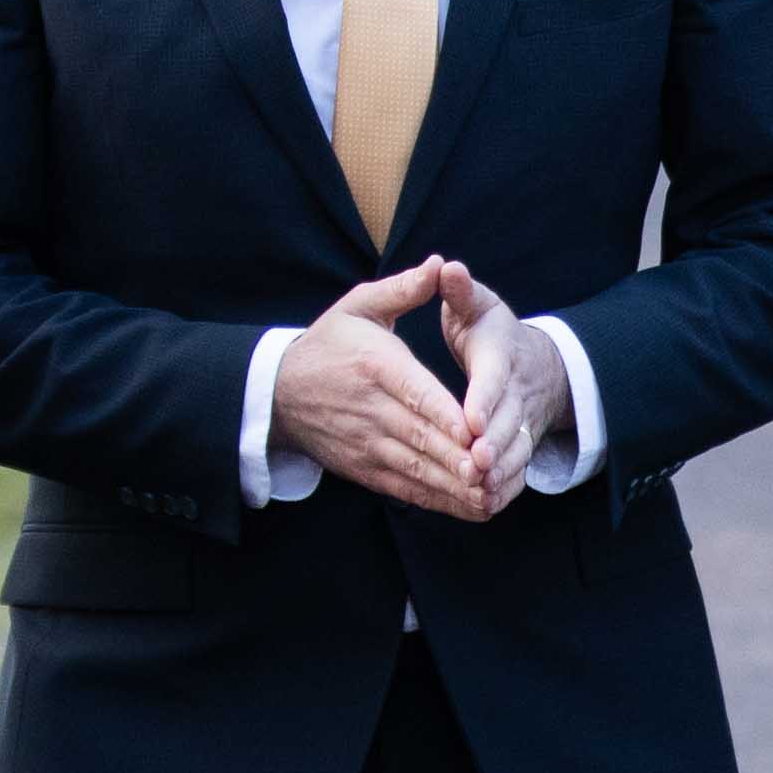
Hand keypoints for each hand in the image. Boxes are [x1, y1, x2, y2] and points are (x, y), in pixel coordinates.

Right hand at [275, 257, 497, 519]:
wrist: (278, 393)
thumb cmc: (328, 344)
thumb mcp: (359, 307)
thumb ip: (402, 289)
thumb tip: (439, 265)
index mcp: (377, 366)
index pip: (415, 393)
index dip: (444, 414)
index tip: (473, 430)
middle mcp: (372, 410)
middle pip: (420, 437)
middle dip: (457, 458)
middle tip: (493, 471)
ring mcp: (368, 444)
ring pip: (416, 469)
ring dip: (453, 486)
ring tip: (489, 496)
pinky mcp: (366, 469)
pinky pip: (406, 489)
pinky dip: (438, 501)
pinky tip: (469, 506)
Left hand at [440, 266, 552, 504]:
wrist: (536, 364)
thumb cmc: (493, 333)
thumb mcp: (479, 305)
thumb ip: (461, 292)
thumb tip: (447, 267)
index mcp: (501, 357)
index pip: (494, 379)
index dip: (484, 399)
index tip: (471, 418)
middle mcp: (516, 393)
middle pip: (508, 422)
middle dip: (494, 445)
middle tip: (475, 463)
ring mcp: (521, 421)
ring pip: (516, 450)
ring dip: (501, 472)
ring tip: (481, 490)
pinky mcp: (520, 443)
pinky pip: (517, 470)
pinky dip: (505, 488)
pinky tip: (486, 504)